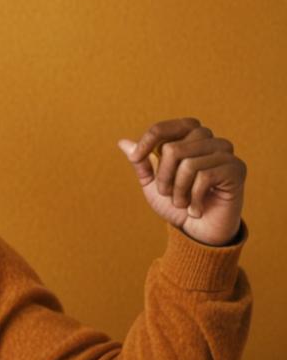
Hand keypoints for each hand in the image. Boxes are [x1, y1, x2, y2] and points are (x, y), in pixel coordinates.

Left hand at [117, 117, 244, 246]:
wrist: (199, 232)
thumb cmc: (177, 204)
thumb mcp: (152, 184)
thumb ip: (141, 162)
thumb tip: (122, 142)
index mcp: (189, 138)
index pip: (165, 128)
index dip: (147, 141)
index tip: (135, 158)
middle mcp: (210, 140)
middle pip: (174, 149)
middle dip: (163, 177)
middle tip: (168, 193)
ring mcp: (225, 153)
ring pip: (188, 164)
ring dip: (178, 190)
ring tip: (183, 203)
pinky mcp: (237, 169)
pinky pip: (205, 176)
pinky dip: (194, 198)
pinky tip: (196, 210)